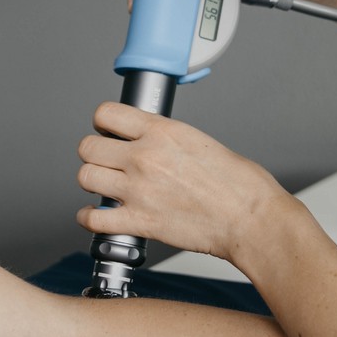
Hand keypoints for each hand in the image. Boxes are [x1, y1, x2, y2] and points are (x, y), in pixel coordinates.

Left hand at [74, 101, 313, 264]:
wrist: (251, 219)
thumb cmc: (240, 185)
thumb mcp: (200, 141)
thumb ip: (167, 139)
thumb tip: (152, 142)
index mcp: (162, 132)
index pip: (106, 114)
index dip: (103, 123)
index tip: (107, 131)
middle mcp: (144, 158)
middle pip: (88, 147)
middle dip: (95, 153)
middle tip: (106, 160)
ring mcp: (138, 191)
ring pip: (85, 178)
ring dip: (92, 182)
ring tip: (105, 186)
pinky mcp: (140, 222)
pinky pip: (94, 219)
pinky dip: (91, 218)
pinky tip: (99, 216)